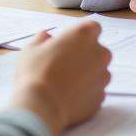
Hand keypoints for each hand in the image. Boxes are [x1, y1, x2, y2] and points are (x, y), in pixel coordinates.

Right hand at [11, 20, 110, 135]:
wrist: (42, 107)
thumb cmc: (36, 73)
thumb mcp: (31, 48)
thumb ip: (42, 38)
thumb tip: (46, 37)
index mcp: (85, 34)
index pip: (91, 28)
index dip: (79, 36)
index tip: (67, 45)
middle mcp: (100, 52)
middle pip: (97, 51)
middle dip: (84, 56)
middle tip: (64, 66)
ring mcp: (103, 76)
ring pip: (98, 72)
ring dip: (87, 75)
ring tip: (65, 84)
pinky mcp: (101, 97)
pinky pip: (95, 91)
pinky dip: (86, 93)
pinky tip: (69, 98)